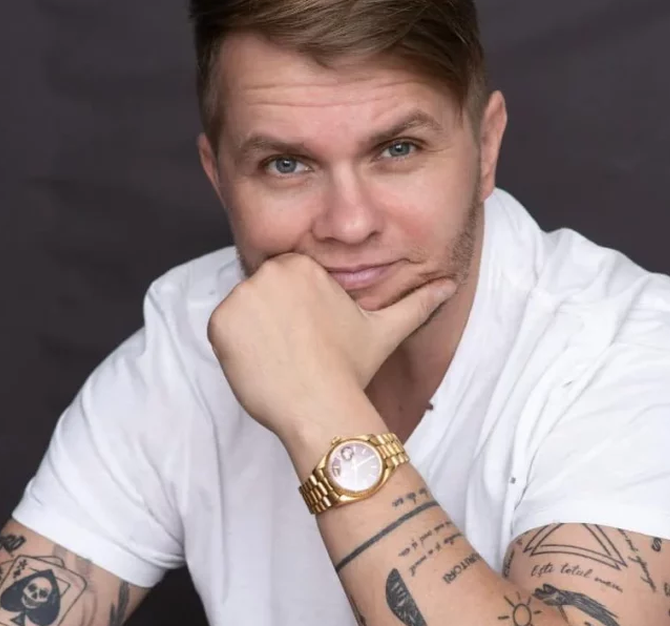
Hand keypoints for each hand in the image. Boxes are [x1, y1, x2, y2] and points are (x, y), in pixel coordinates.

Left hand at [206, 253, 457, 439]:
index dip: (296, 316)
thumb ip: (416, 303)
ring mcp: (242, 295)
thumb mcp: (384, 329)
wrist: (321, 405)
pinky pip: (223, 331)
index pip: (286, 285)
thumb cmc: (351, 368)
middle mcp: (271, 271)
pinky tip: (261, 365)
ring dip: (254, 335)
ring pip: (242, 314)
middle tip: (296, 353)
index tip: (309, 340)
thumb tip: (449, 285)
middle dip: (274, 323)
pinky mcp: (220, 322)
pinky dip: (235, 349)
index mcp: (303, 265)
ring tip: (281, 360)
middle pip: (262, 296)